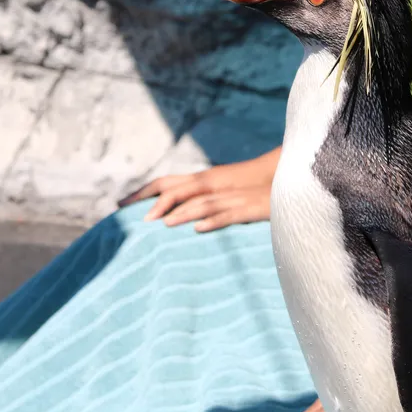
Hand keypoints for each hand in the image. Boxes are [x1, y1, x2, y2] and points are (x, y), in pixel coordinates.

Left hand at [119, 148, 279, 232]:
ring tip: (163, 224)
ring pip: (203, 202)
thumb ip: (206, 204)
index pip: (168, 183)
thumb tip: (182, 218)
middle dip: (156, 200)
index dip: (144, 192)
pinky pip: (230, 213)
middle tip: (135, 217)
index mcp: (207, 182)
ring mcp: (234, 196)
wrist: (291, 183)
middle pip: (179, 188)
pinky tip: (200, 229)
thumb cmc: (257, 193)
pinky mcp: (252, 208)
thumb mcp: (227, 197)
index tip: (121, 204)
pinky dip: (214, 220)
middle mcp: (216, 185)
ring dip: (182, 212)